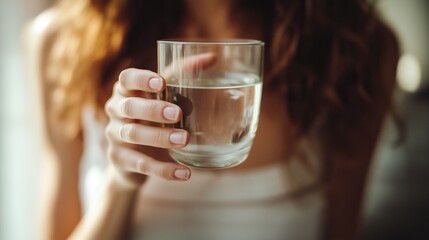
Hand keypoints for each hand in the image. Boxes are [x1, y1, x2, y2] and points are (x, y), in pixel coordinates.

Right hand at [104, 68, 190, 187]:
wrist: (132, 157)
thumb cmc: (151, 117)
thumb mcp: (163, 96)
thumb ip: (181, 75)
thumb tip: (212, 58)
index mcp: (126, 91)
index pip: (126, 79)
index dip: (140, 79)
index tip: (160, 82)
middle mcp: (116, 111)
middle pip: (128, 107)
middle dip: (152, 110)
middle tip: (177, 113)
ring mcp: (115, 136)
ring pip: (133, 135)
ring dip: (159, 137)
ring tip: (184, 140)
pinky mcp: (119, 159)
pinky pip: (141, 165)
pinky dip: (163, 170)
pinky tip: (184, 173)